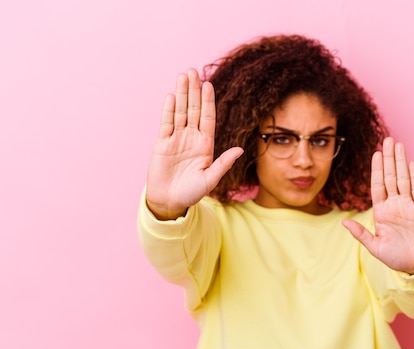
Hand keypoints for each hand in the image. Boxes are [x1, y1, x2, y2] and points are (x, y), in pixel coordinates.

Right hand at [146, 69, 242, 219]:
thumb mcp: (210, 179)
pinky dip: (168, 110)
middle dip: (194, 90)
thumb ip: (224, 163)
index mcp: (205, 144)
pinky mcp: (162, 143)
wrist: (170, 201)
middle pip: (193, 109)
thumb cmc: (192, 192)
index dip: (208, 101)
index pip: (207, 117)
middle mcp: (191, 137)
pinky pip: (166, 123)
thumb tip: (241, 149)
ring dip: (181, 94)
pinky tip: (172, 96)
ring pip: (180, 112)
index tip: (208, 84)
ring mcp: (176, 139)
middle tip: (193, 71)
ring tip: (183, 76)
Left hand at [342, 137, 413, 273]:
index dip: (377, 169)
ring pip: (404, 178)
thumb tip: (343, 222)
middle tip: (387, 140)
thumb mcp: (375, 247)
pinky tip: (411, 163)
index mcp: (382, 212)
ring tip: (398, 144)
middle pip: (391, 176)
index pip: (378, 185)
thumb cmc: (397, 258)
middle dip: (389, 158)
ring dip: (401, 161)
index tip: (375, 154)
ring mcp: (409, 205)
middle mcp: (395, 205)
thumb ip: (361, 234)